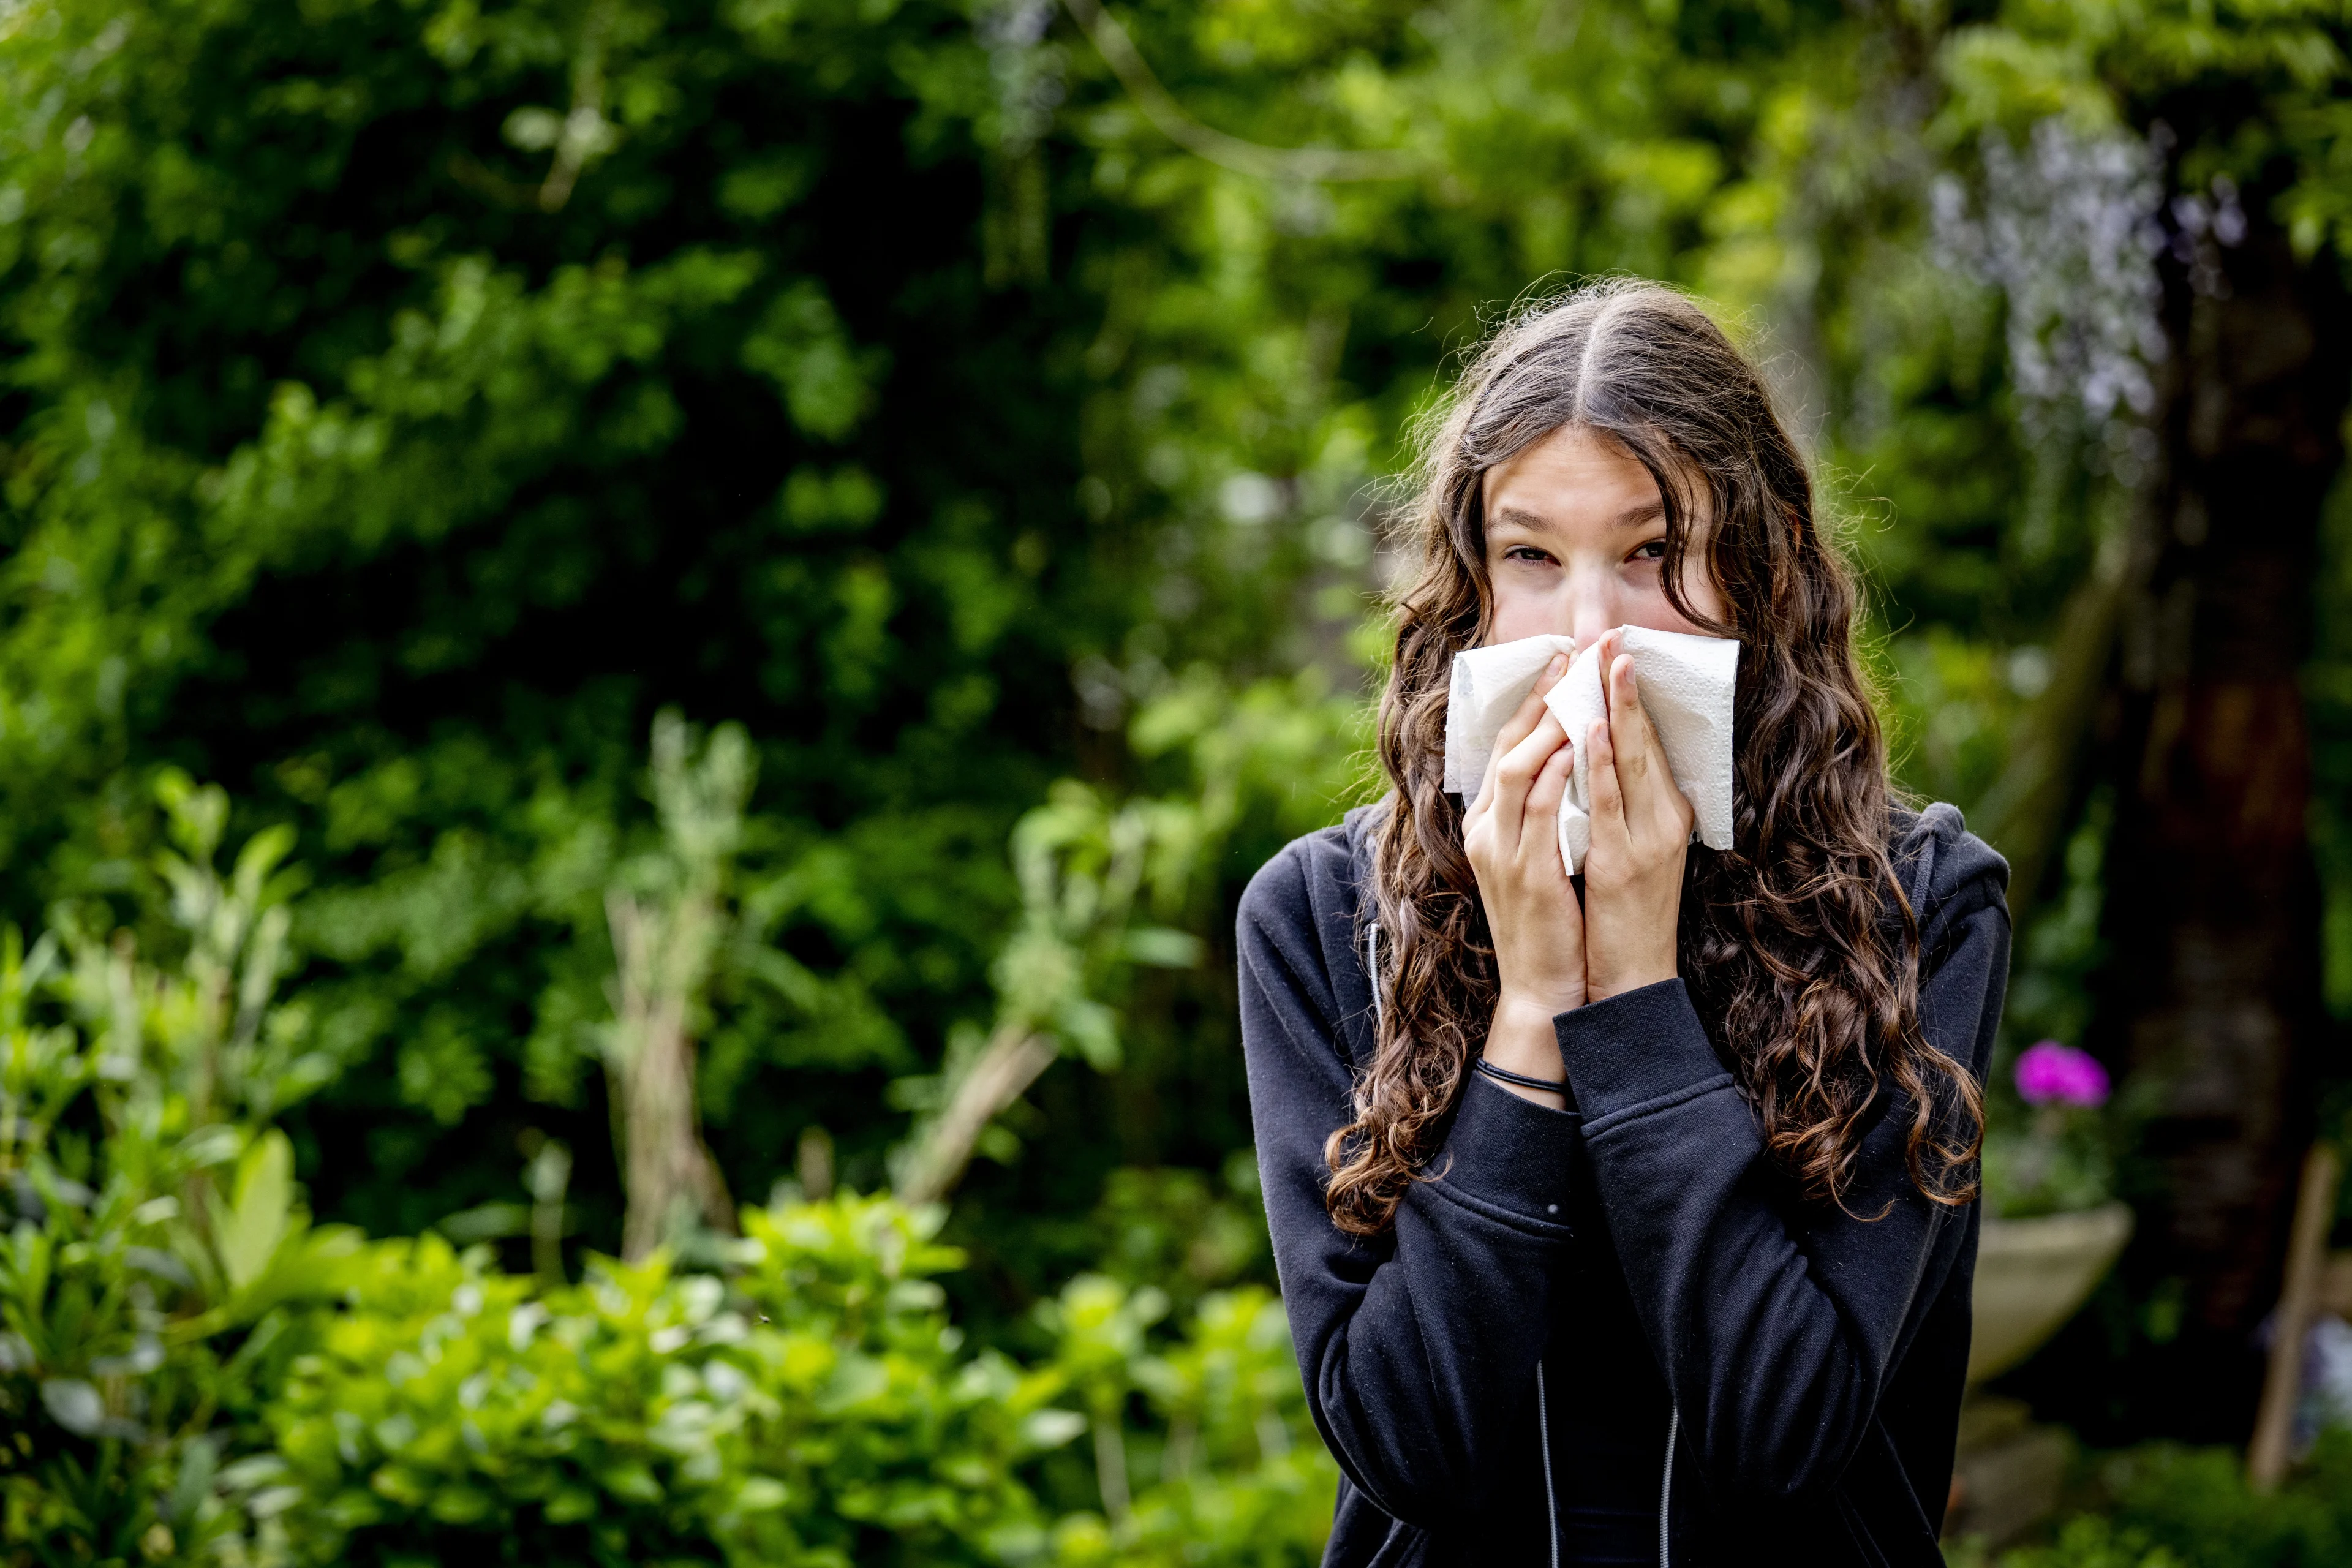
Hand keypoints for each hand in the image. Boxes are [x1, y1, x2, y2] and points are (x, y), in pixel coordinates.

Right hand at [1462, 652, 1582, 1105]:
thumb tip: (1570, 766)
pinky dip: (1556, 773)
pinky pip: (1537, 810)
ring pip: (1518, 769)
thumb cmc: (1550, 925)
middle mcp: (1486, 830)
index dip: (1531, 703)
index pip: (1504, 748)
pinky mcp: (1525, 871)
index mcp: (1488, 824)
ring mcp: (1501, 850)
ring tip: (1578, 685)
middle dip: (1541, 696)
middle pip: (1506, 746)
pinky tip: (1576, 744)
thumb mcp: (1539, 860)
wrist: (1543, 989)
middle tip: (1574, 654)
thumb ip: (1544, 815)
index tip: (1561, 663)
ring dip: (1550, 723)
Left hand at [1579, 631, 1694, 1001]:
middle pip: (1645, 740)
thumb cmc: (1625, 916)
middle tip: (1614, 638)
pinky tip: (1594, 730)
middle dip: (1627, 688)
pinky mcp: (1625, 862)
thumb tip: (1598, 761)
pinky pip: (1609, 802)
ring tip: (1608, 665)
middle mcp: (1664, 820)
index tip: (1616, 653)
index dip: (1630, 697)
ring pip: (1632, 762)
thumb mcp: (1629, 850)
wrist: (1632, 977)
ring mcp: (1647, 840)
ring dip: (1620, 710)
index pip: (1647, 742)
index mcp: (1665, 815)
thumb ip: (1621, 808)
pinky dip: (1603, 763)